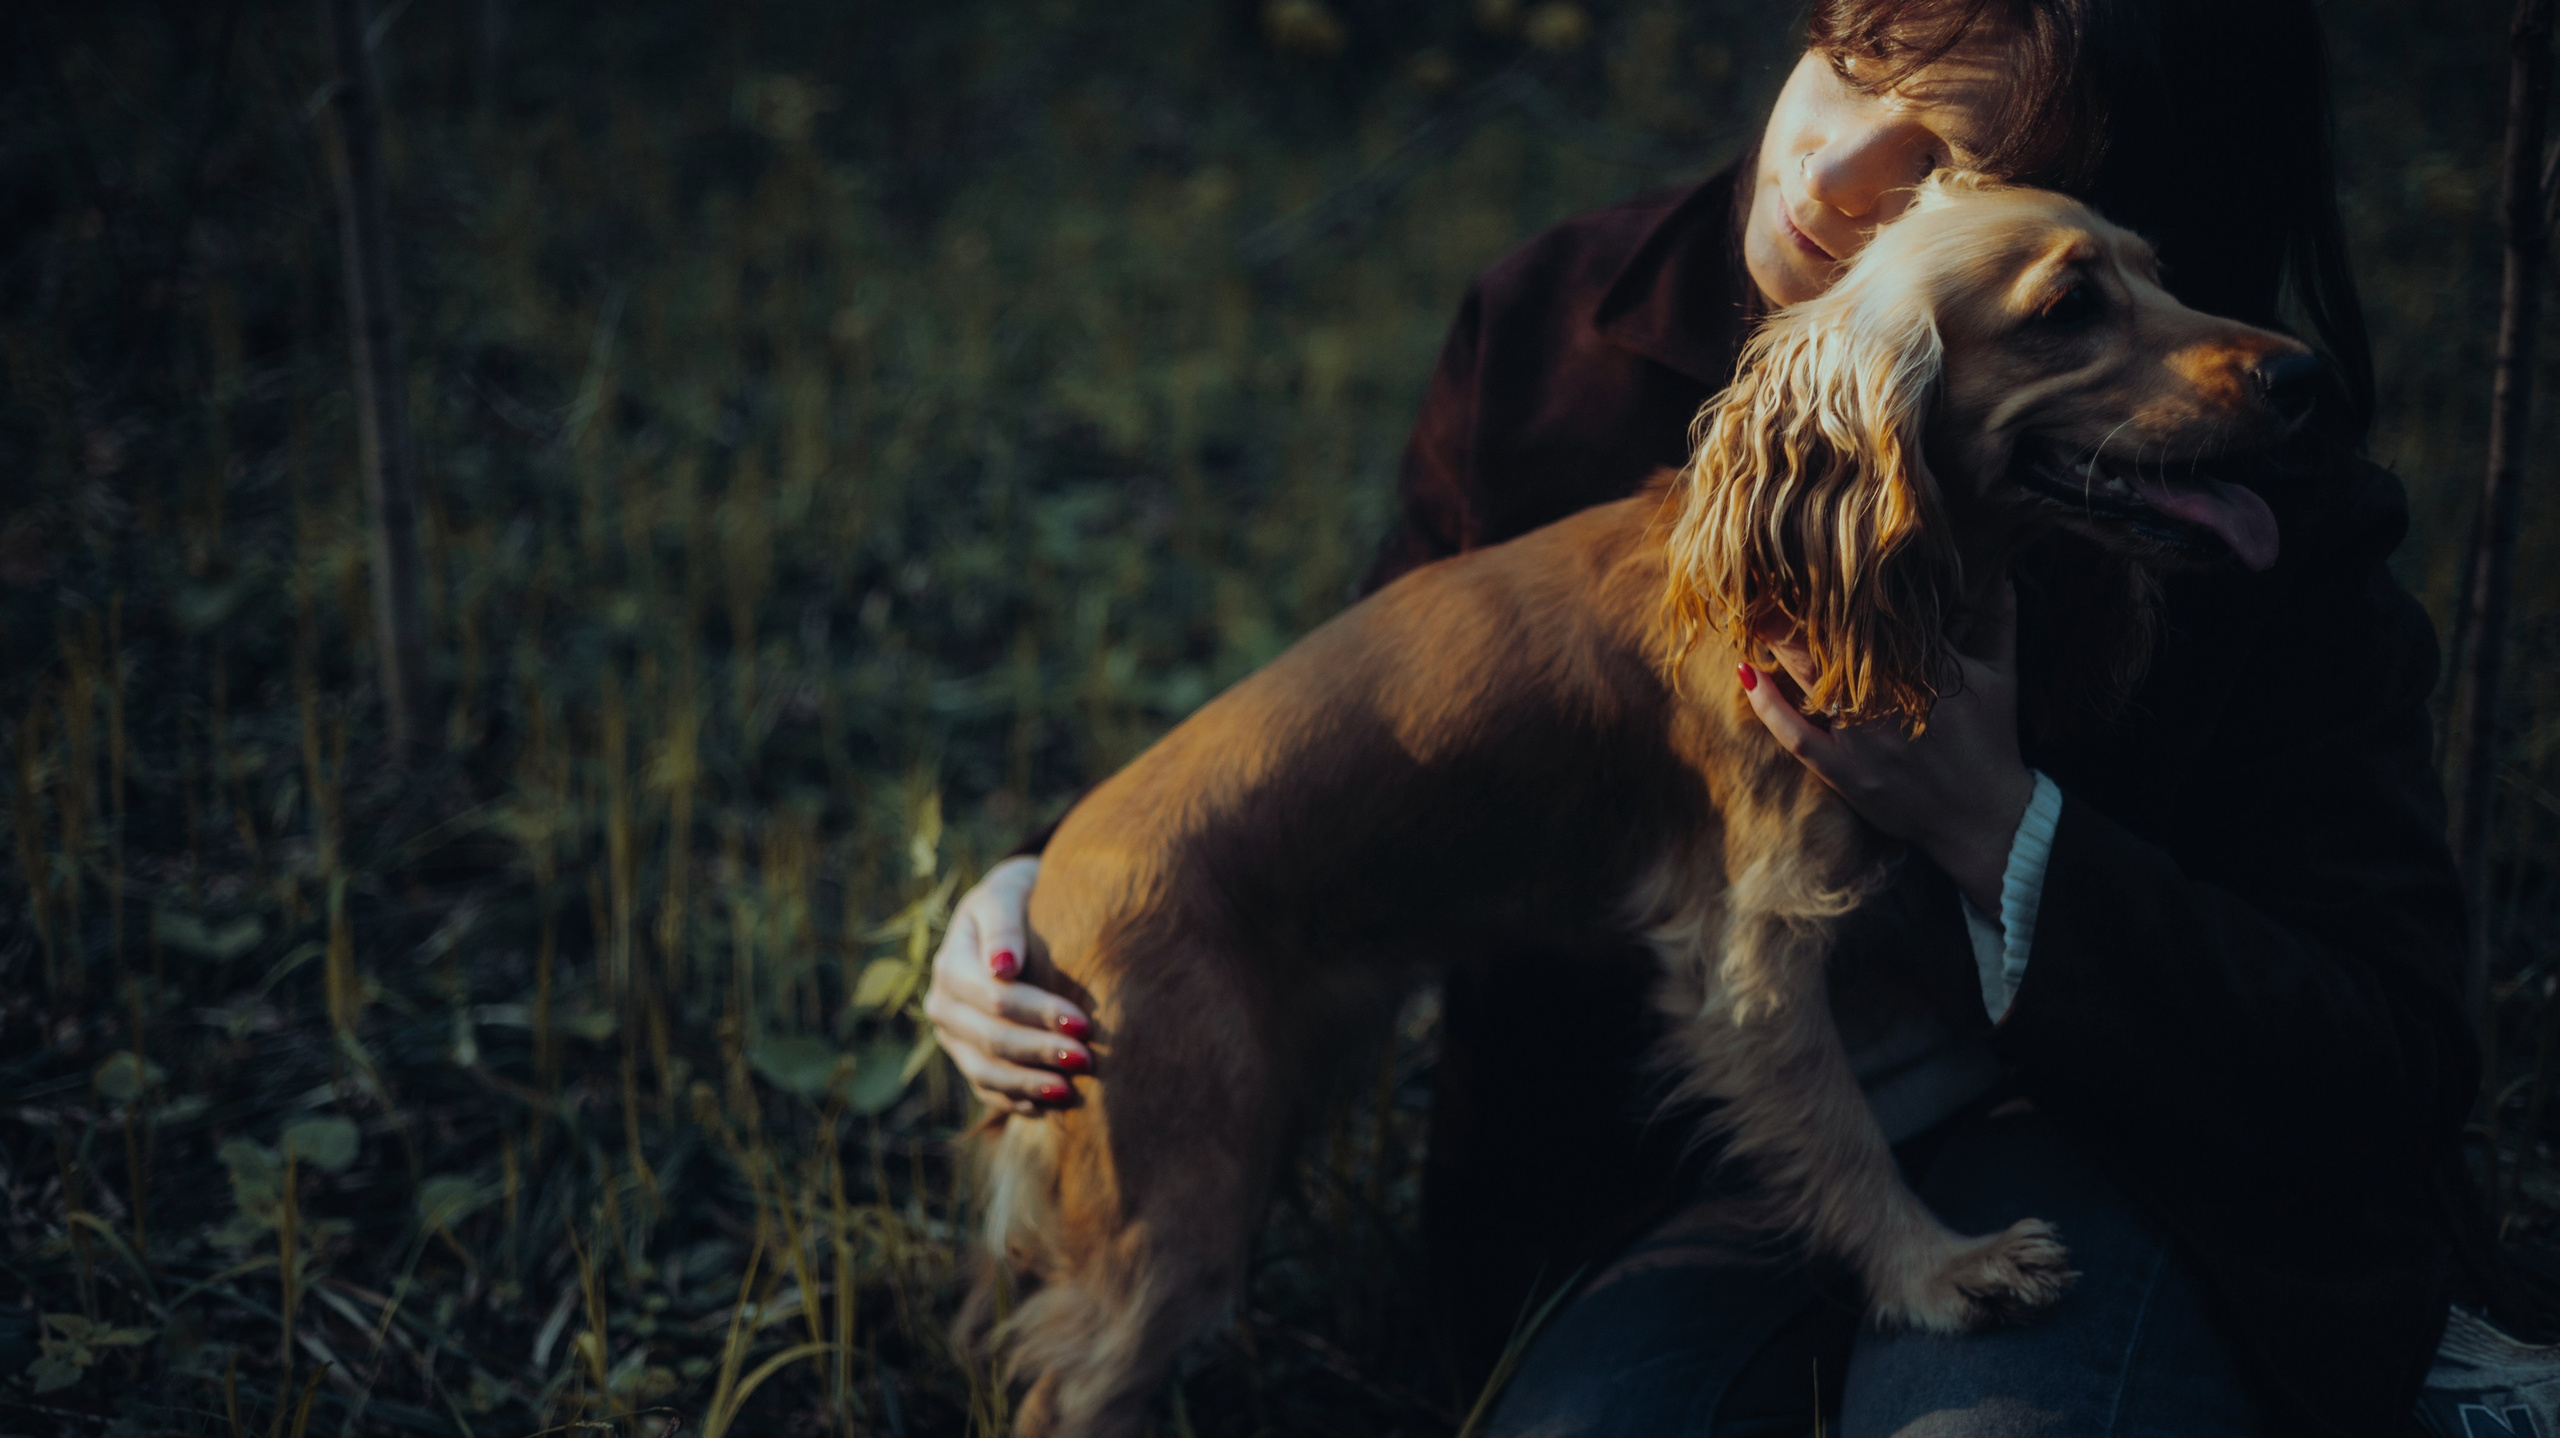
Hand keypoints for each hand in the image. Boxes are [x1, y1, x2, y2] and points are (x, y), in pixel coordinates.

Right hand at [922, 856, 1093, 1114]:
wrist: (1012, 913)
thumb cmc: (1018, 900)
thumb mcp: (1008, 895)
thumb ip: (1004, 925)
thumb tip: (1003, 966)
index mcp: (951, 965)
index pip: (995, 998)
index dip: (1038, 1013)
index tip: (1083, 1023)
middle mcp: (943, 1006)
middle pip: (990, 1039)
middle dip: (1039, 1053)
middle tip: (1086, 1060)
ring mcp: (953, 1037)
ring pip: (985, 1073)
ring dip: (1028, 1086)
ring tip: (1070, 1092)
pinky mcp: (967, 1057)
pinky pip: (987, 1090)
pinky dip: (1018, 1101)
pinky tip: (1051, 1106)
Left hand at [1739, 581, 2033, 913]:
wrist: (1985, 820)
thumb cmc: (1993, 743)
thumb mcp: (2002, 678)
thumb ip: (1999, 620)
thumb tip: (2002, 572)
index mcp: (1930, 673)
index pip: (1878, 620)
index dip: (1845, 591)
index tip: (1818, 562)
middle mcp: (1891, 703)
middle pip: (1836, 645)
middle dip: (1802, 609)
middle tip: (1770, 575)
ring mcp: (1863, 741)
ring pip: (1812, 681)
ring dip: (1781, 645)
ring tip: (1755, 609)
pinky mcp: (1844, 772)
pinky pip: (1796, 736)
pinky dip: (1768, 705)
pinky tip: (1746, 673)